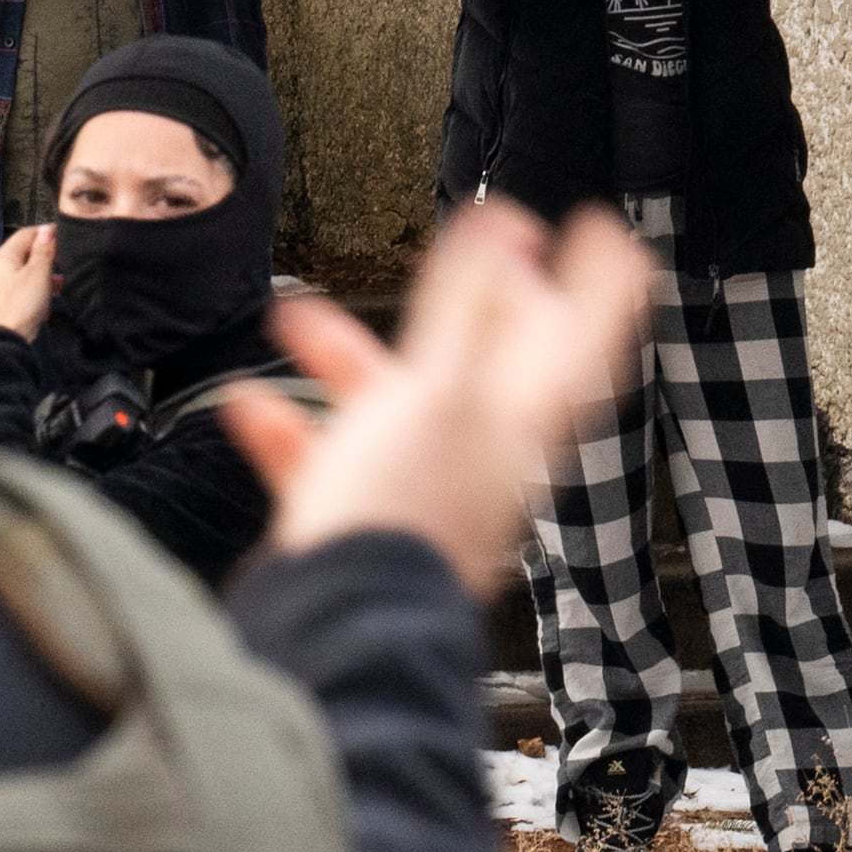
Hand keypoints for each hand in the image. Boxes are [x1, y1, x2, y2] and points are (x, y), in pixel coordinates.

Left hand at [0, 224, 55, 337]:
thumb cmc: (19, 307)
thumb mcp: (38, 275)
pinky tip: (43, 306)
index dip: (46, 234)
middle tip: (64, 267)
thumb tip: (46, 230)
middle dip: (45, 261)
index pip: (25, 234)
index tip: (63, 239)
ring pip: (20, 276)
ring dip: (40, 280)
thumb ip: (43, 251)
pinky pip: (16, 293)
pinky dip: (30, 295)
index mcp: (0, 257)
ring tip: (58, 289)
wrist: (1, 344)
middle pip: (22, 256)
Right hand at [218, 203, 652, 598]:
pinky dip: (293, 428)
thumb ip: (468, 311)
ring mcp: (428, 485)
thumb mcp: (438, 390)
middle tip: (466, 254)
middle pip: (490, 359)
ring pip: (396, 401)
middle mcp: (486, 450)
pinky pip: (335, 458)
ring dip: (345, 356)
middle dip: (462, 301)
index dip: (600, 279)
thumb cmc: (403, 511)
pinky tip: (249, 407)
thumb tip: (510, 232)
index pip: (584, 335)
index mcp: (522, 414)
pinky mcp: (370, 518)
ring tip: (294, 320)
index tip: (602, 228)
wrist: (344, 623)